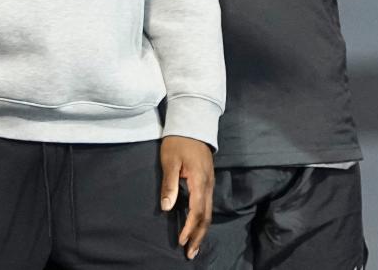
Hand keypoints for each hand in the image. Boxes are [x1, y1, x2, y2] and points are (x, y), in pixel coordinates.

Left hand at [160, 135, 213, 260]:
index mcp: (200, 182)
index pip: (197, 211)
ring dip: (201, 230)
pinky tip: (197, 227)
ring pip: (209, 213)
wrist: (193, 125)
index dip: (189, 228)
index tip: (181, 241)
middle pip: (206, 217)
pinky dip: (203, 220)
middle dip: (198, 236)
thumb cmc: (178, 142)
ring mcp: (210, 184)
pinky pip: (208, 206)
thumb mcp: (170, 161)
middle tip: (190, 253)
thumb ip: (169, 184)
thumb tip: (167, 208)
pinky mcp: (208, 182)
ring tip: (194, 245)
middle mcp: (209, 186)